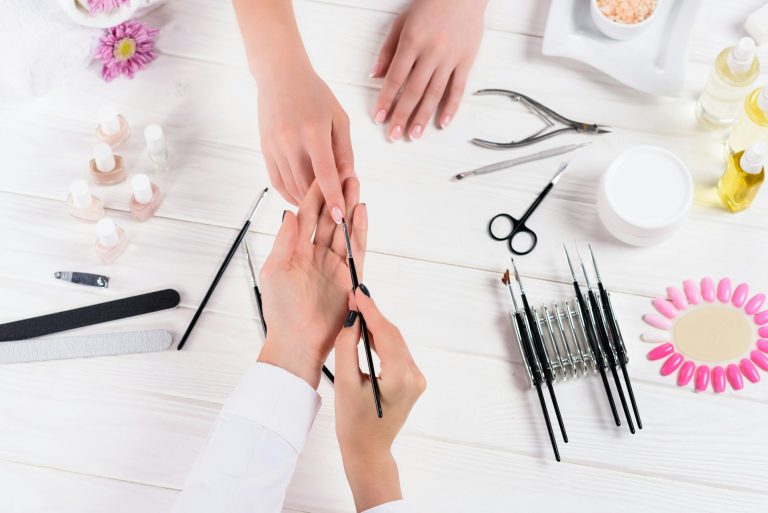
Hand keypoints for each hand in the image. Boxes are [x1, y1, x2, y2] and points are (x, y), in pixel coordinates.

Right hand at [257, 62, 352, 218]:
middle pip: (306, 185)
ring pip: (291, 187)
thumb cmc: (314, 94)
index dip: (333, 197)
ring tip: (321, 207)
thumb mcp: (339, 118)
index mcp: (313, 132)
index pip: (325, 174)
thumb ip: (344, 150)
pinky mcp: (265, 149)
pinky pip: (277, 181)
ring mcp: (274, 147)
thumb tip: (349, 179)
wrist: (279, 76)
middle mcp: (291, 141)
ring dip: (306, 201)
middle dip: (321, 204)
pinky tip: (302, 197)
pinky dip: (290, 194)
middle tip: (335, 214)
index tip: (340, 216)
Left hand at [257, 178, 366, 388]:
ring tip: (355, 184)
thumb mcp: (274, 271)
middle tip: (345, 171)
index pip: (307, 216)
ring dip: (350, 206)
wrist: (298, 342)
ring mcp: (334, 264)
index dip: (314, 195)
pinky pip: (356, 249)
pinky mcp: (349, 276)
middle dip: (336, 194)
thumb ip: (284, 242)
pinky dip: (359, 230)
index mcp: (296, 250)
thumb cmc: (281, 311)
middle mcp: (316, 254)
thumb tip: (290, 213)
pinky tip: (361, 211)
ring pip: (344, 229)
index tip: (321, 173)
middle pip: (329, 218)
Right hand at [334, 288, 425, 511]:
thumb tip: (353, 319)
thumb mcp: (344, 383)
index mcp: (401, 378)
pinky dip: (382, 342)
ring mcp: (417, 379)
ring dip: (377, 328)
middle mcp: (415, 376)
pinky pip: (397, 354)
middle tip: (353, 298)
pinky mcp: (413, 381)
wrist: (368, 451)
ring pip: (395, 343)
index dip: (370, 310)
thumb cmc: (353, 423)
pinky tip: (368, 333)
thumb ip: (348, 347)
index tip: (357, 292)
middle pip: (393, 336)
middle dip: (373, 316)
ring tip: (356, 312)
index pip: (386, 334)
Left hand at [370, 0, 487, 140]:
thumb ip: (387, 50)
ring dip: (423, 117)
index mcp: (411, 42)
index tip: (379, 117)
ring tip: (414, 134)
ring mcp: (450, 58)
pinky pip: (458, 88)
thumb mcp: (401, 22)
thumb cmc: (429, 5)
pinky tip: (443, 123)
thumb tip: (374, 76)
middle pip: (414, 91)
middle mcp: (431, 52)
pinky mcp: (466, 61)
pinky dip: (451, 107)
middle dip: (402, 115)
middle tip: (394, 135)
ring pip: (435, 93)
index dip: (386, 100)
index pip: (395, 78)